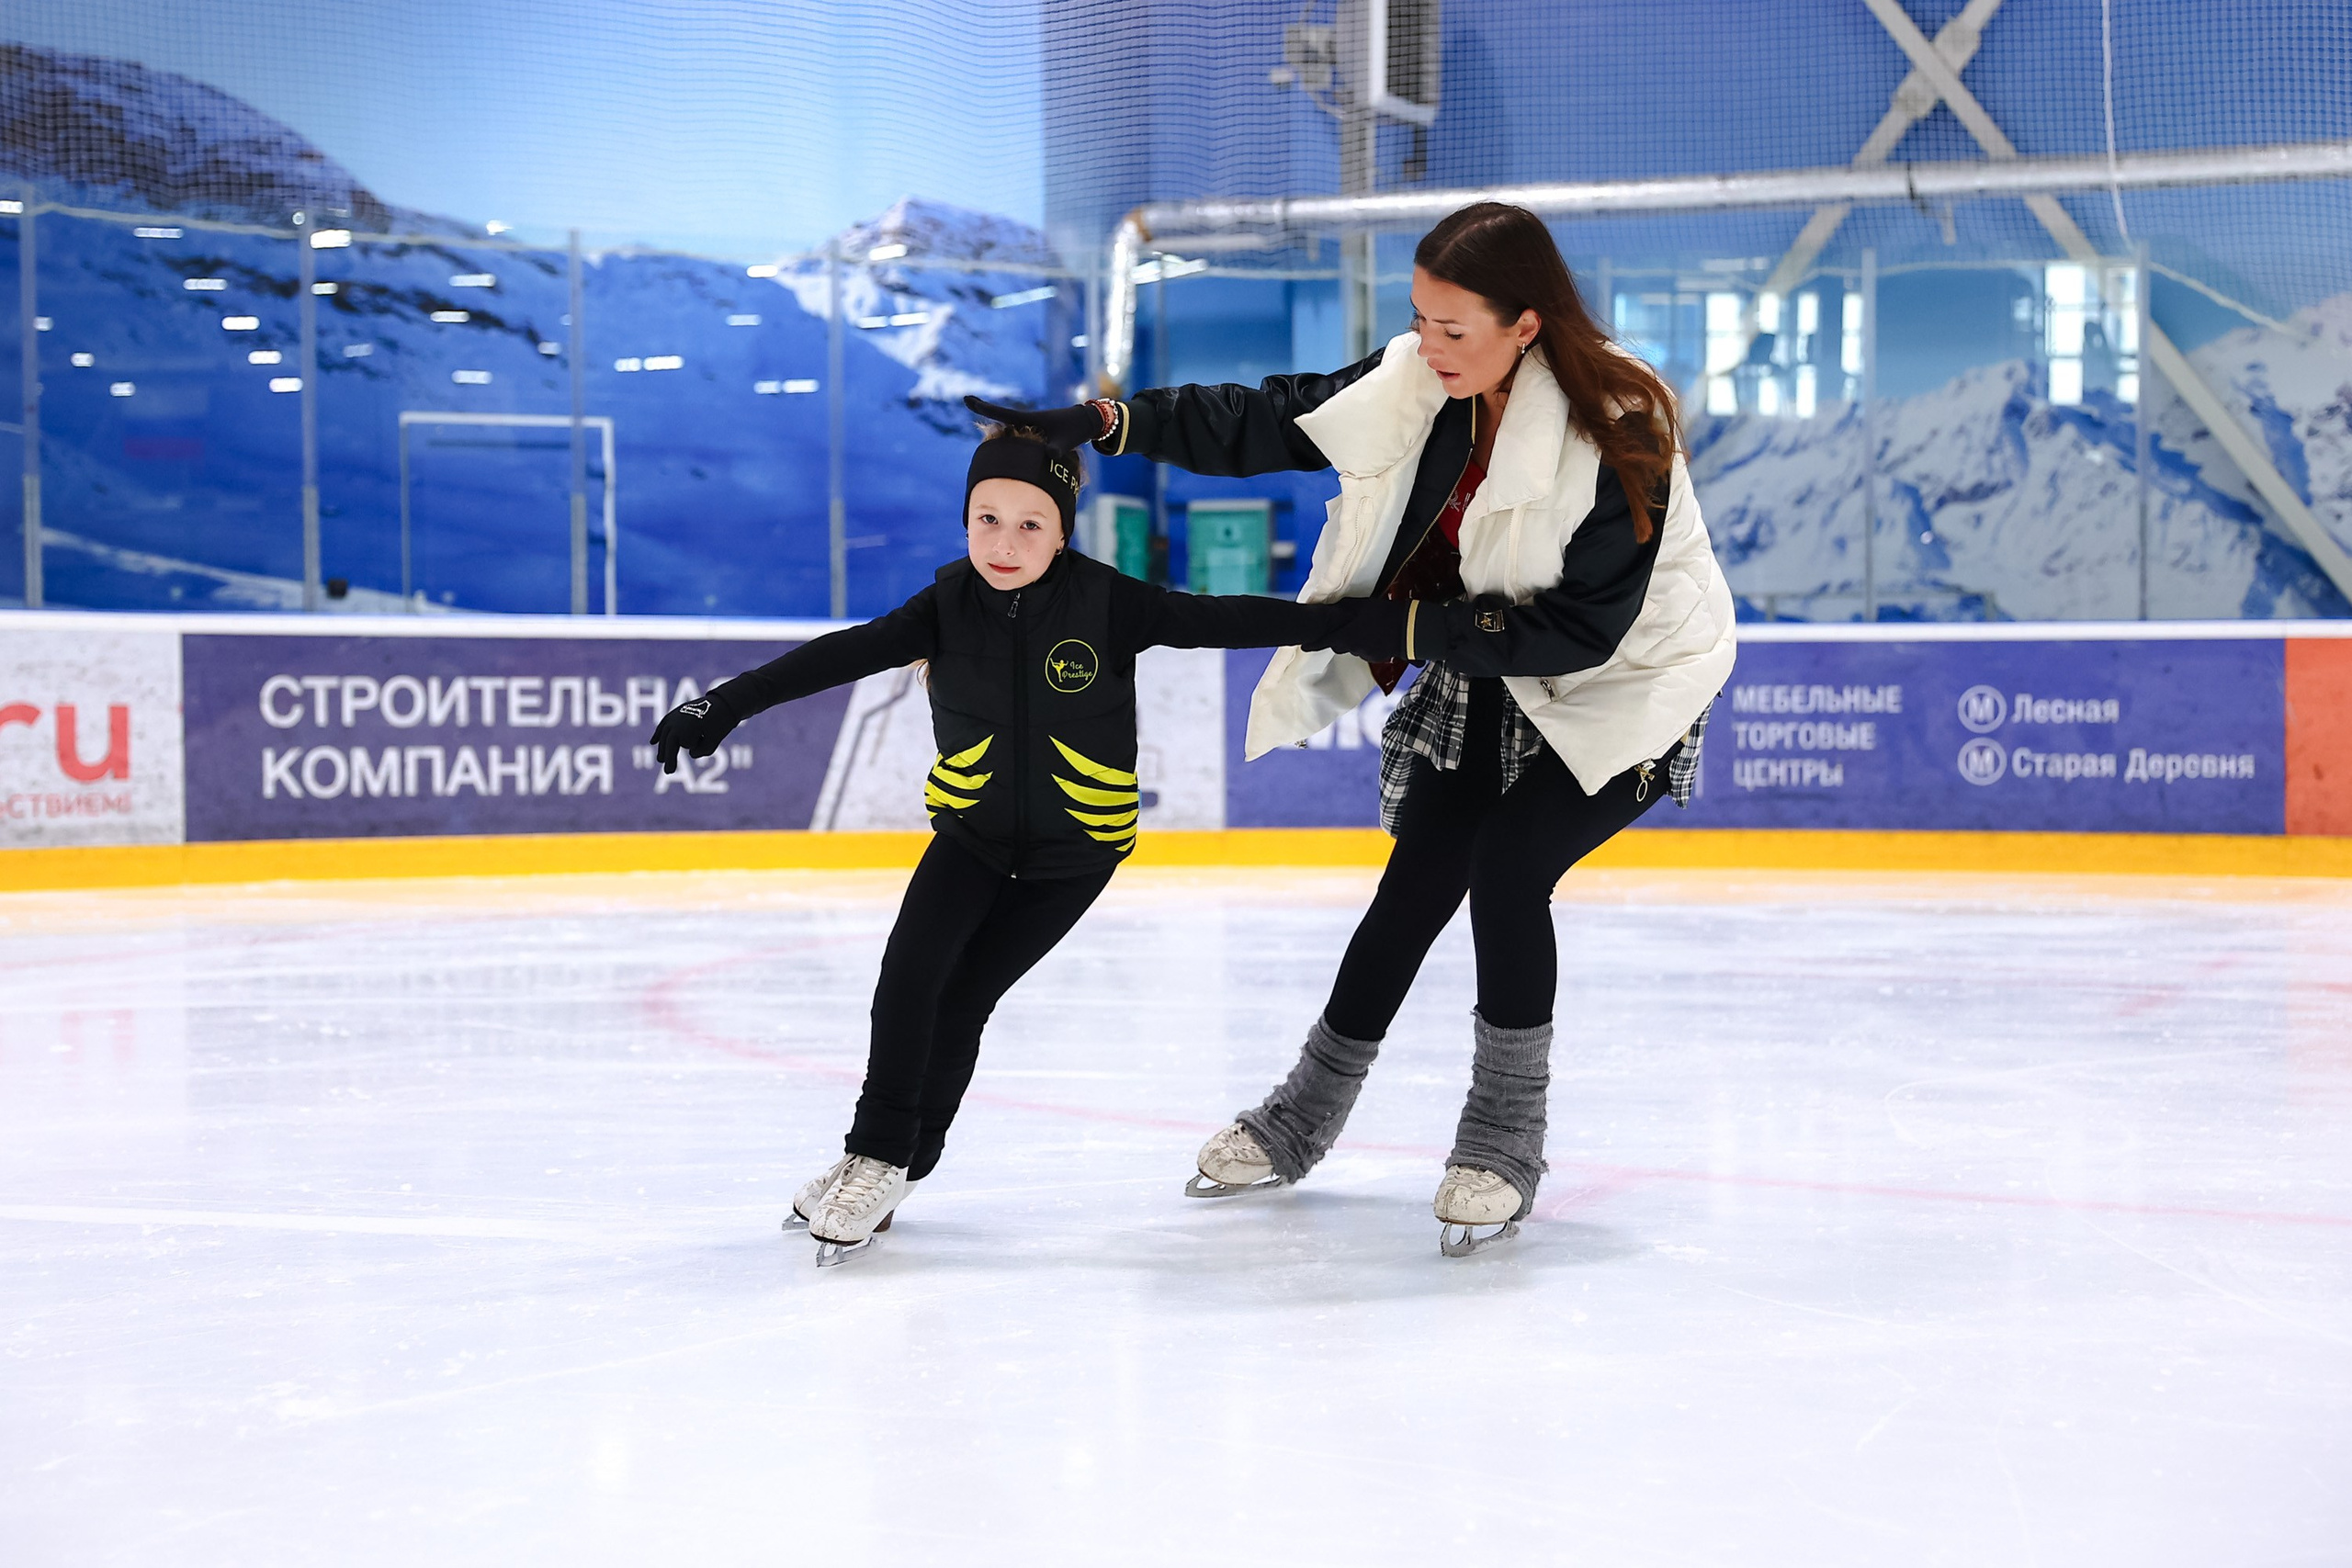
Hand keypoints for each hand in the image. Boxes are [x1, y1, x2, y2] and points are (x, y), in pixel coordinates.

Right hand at [651, 696, 739, 773]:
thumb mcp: (713, 743)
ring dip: (664, 746)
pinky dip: (659, 733)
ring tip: (661, 760)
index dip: (675, 758)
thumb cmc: (720, 724)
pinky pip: (664, 725)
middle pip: (667, 743)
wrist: (723, 701)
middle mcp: (675, 722)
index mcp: (683, 729)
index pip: (677, 747)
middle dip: (667, 756)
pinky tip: (653, 742)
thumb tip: (690, 753)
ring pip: (665, 735)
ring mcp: (674, 716)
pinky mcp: (677, 713)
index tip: (671, 771)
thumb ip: (699, 752)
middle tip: (669, 772)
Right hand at [962, 395, 1111, 451]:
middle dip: (984, 409)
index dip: (985, 408)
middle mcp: (1027, 420)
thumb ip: (1057, 450)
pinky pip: (1016, 431)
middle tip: (966, 399)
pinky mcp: (1035, 430)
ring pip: (1007, 423)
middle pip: (1000, 415)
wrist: (1086, 422)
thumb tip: (1049, 454)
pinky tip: (1000, 434)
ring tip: (976, 411)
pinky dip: (1006, 431)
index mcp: (1030, 419)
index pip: (1003, 414)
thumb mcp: (1066, 442)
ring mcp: (1030, 424)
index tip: (968, 399)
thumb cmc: (1075, 430)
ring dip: (993, 419)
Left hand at [1322, 597, 1410, 659]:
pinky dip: (1368, 645)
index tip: (1307, 645)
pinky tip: (1375, 636)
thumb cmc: (1384, 614)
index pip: (1325, 642)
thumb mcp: (1361, 604)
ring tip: (1365, 629)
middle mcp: (1354, 649)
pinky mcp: (1378, 658)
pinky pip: (1367, 652)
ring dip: (1355, 642)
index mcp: (1347, 637)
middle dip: (1340, 638)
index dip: (1315, 643)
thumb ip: (1344, 607)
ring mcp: (1367, 655)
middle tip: (1345, 628)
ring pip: (1354, 649)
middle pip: (1340, 646)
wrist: (1409, 628)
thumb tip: (1333, 607)